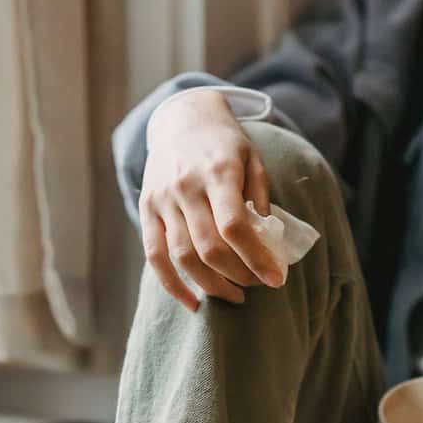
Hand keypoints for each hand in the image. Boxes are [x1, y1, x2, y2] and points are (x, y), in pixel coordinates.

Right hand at [139, 88, 284, 310]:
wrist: (181, 120)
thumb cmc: (224, 144)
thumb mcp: (253, 158)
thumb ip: (259, 195)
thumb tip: (267, 237)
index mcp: (217, 172)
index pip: (234, 226)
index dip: (256, 258)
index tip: (276, 279)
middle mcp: (185, 187)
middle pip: (209, 247)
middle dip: (238, 275)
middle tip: (257, 286)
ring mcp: (162, 199)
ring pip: (182, 256)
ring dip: (211, 285)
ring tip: (234, 295)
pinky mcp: (145, 209)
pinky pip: (154, 256)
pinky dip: (172, 285)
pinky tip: (193, 302)